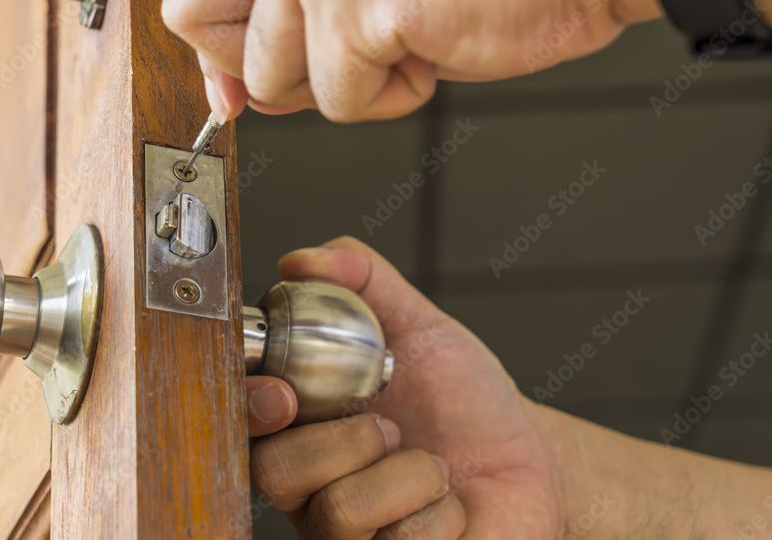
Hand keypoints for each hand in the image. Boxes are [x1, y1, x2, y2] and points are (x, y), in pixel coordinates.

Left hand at [162, 0, 659, 122]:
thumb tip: (248, 84)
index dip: (215, 30)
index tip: (239, 73)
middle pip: (195, 14)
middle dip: (252, 66)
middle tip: (323, 64)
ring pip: (273, 75)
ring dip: (345, 82)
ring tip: (412, 36)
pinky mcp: (359, 0)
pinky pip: (338, 100)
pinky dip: (392, 96)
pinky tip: (438, 42)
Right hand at [244, 238, 771, 538]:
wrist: (529, 461)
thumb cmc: (464, 400)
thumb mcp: (419, 326)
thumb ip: (363, 280)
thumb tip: (300, 260)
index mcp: (302, 426)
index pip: (242, 420)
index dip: (253, 407)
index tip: (285, 395)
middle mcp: (310, 487)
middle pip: (274, 473)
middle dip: (346, 441)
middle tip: (390, 427)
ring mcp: (345, 536)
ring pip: (339, 512)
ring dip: (409, 476)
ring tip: (432, 468)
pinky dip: (439, 514)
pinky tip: (449, 507)